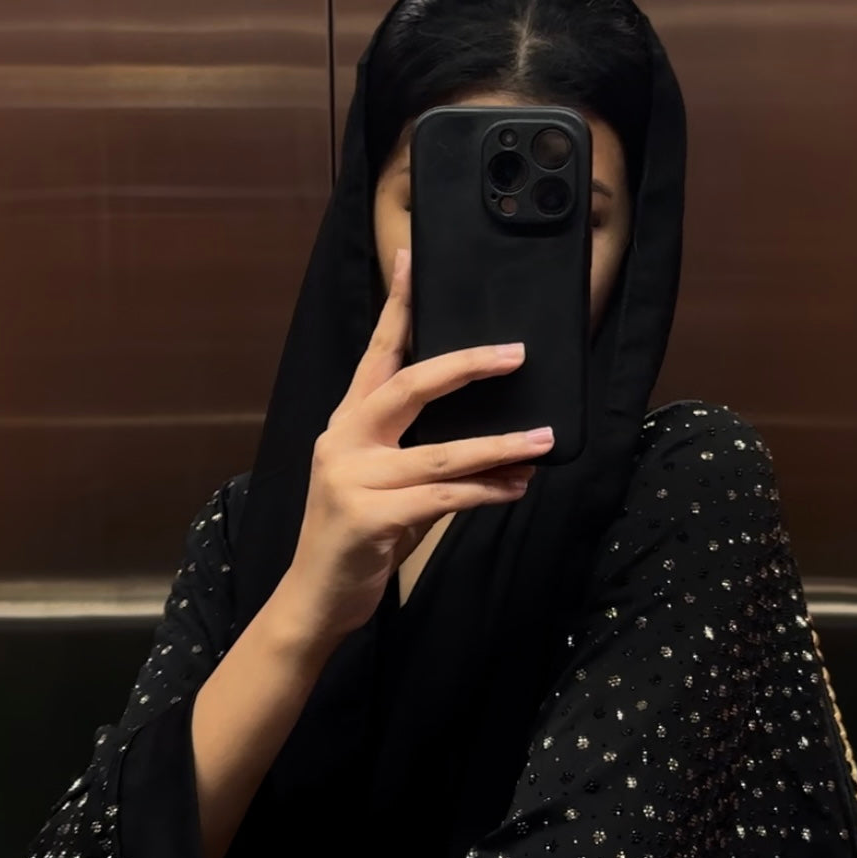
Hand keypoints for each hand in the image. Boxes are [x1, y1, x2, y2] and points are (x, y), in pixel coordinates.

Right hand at [286, 246, 554, 640]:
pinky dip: (485, 493)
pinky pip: (442, 499)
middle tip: (516, 353)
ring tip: (542, 440)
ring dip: (499, 447)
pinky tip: (515, 487)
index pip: (376, 355)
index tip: (413, 258)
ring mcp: (352, 479)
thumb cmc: (355, 541)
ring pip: (440, 453)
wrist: (314, 599)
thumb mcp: (382, 484)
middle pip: (409, 386)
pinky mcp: (369, 518)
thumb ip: (421, 457)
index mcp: (346, 424)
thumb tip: (500, 445)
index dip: (397, 307)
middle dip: (467, 365)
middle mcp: (344, 441)